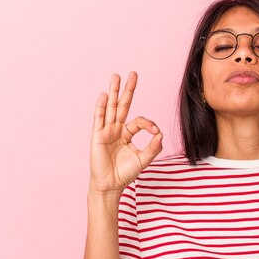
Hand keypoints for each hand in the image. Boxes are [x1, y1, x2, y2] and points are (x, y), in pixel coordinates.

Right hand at [89, 72, 162, 193]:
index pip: (139, 121)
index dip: (149, 124)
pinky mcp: (97, 136)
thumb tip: (161, 133)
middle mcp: (116, 130)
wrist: (110, 185)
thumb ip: (154, 147)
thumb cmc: (125, 173)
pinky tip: (104, 95)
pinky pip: (99, 118)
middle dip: (128, 90)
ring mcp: (106, 131)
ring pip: (111, 108)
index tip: (155, 132)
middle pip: (123, 106)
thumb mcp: (144, 159)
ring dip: (113, 92)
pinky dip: (101, 107)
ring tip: (116, 76)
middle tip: (133, 73)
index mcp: (127, 134)